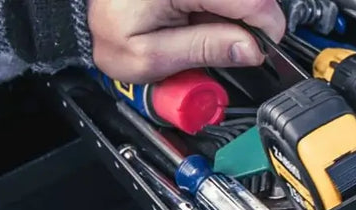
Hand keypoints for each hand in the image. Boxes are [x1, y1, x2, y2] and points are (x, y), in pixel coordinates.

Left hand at [89, 0, 285, 83]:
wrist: (89, 19)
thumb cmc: (111, 34)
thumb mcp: (152, 57)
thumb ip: (204, 51)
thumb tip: (249, 50)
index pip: (249, 0)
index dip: (265, 27)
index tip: (265, 49)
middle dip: (246, 23)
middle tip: (229, 49)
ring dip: (230, 15)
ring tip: (199, 32)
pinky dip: (217, 9)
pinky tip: (196, 19)